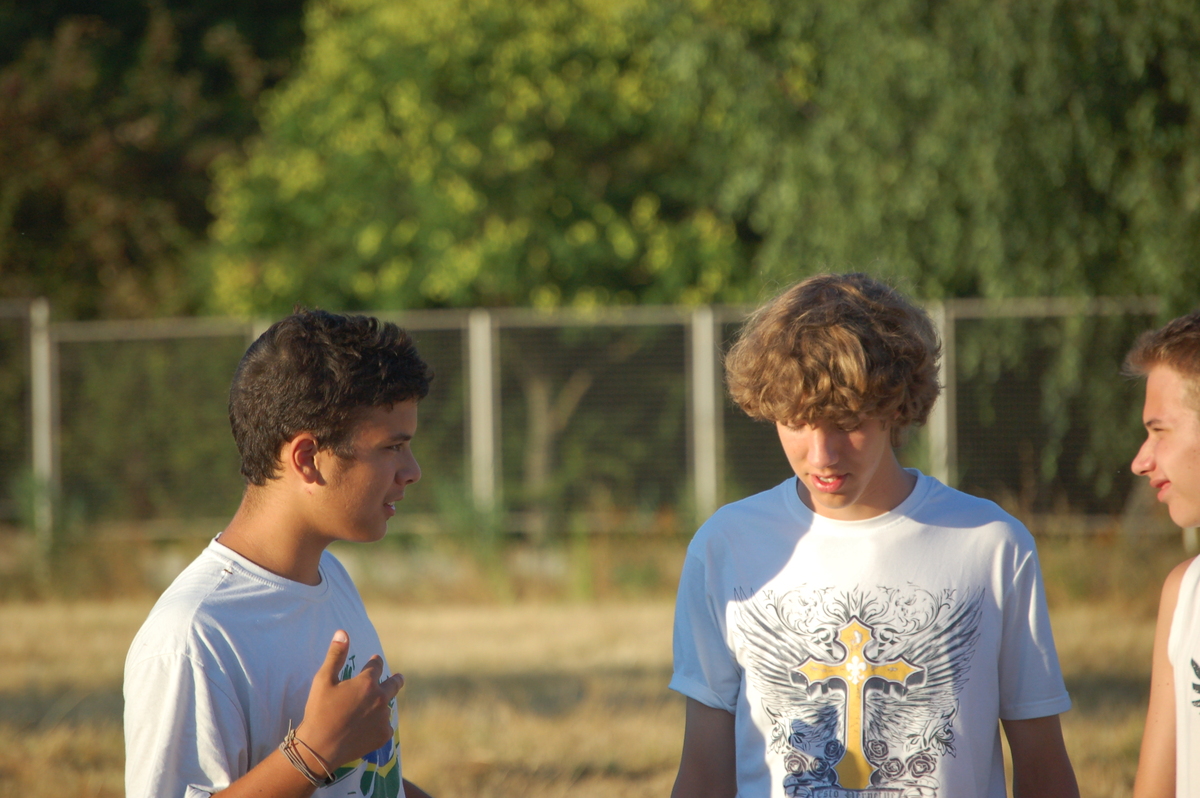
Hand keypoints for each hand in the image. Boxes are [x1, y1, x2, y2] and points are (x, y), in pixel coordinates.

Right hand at [295, 630, 404, 768]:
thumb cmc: (319, 711)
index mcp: (367, 683)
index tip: (374, 660)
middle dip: (395, 679)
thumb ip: (336, 655)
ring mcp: (383, 718)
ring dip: (383, 704)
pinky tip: (369, 727)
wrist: (320, 748)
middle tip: (398, 677)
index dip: (374, 662)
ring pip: (388, 706)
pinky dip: (378, 724)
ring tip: (380, 705)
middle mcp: (380, 698)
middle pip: (394, 684)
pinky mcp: (383, 736)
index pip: (376, 666)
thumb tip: (343, 632)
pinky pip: (384, 726)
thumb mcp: (323, 680)